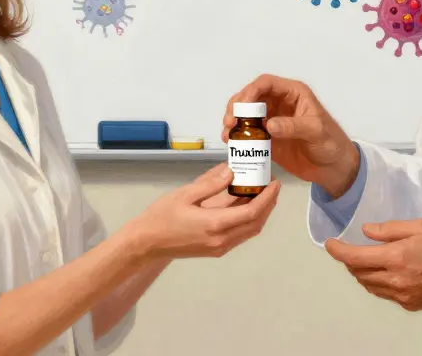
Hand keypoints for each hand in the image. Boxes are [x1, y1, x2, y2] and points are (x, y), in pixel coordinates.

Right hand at [122, 163, 279, 260]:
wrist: (147, 243)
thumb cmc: (161, 217)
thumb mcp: (185, 194)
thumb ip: (211, 184)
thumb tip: (232, 172)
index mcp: (215, 224)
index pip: (252, 212)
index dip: (267, 198)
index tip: (274, 183)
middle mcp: (221, 239)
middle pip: (256, 224)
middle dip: (269, 205)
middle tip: (272, 186)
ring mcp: (219, 247)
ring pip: (249, 231)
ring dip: (261, 214)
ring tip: (262, 194)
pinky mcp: (215, 250)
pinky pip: (240, 235)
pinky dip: (248, 221)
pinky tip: (245, 206)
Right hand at [222, 74, 359, 196]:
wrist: (334, 168)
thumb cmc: (331, 143)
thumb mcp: (315, 131)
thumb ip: (293, 126)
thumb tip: (269, 125)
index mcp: (293, 94)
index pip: (266, 83)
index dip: (250, 91)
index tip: (240, 106)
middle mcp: (280, 103)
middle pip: (251, 97)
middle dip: (237, 106)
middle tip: (229, 122)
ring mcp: (272, 121)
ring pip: (246, 114)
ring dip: (234, 121)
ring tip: (227, 134)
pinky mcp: (268, 138)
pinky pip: (249, 133)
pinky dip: (238, 136)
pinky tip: (232, 143)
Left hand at [324, 219, 421, 311]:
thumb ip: (390, 230)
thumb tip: (367, 232)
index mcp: (396, 258)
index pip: (354, 258)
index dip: (337, 251)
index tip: (329, 244)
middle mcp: (395, 280)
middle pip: (359, 274)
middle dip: (350, 261)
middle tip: (351, 248)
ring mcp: (402, 296)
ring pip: (370, 286)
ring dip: (362, 273)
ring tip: (366, 260)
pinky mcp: (411, 305)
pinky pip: (385, 294)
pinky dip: (378, 283)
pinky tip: (386, 273)